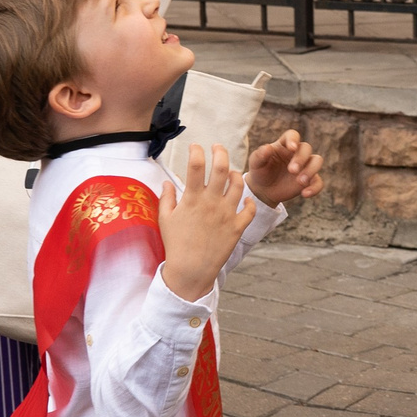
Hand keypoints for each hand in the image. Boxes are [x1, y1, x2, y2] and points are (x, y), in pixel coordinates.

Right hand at [159, 145, 252, 301]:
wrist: (191, 270)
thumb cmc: (175, 244)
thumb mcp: (165, 219)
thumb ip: (166, 198)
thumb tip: (167, 182)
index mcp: (193, 198)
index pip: (196, 165)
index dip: (196, 151)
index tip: (195, 147)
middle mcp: (212, 202)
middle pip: (221, 168)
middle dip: (220, 151)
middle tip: (217, 147)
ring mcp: (227, 214)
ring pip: (239, 184)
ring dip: (236, 174)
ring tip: (231, 172)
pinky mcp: (238, 227)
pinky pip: (250, 209)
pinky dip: (250, 202)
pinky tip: (246, 200)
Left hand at [246, 130, 324, 205]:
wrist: (263, 190)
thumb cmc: (260, 172)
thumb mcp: (256, 163)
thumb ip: (260, 155)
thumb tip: (268, 148)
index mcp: (284, 145)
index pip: (292, 135)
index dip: (294, 139)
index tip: (292, 148)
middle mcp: (297, 153)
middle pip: (306, 148)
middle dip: (301, 158)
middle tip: (292, 170)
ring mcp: (305, 166)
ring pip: (317, 161)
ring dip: (311, 170)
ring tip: (300, 181)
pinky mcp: (309, 180)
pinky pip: (318, 182)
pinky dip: (315, 188)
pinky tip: (305, 194)